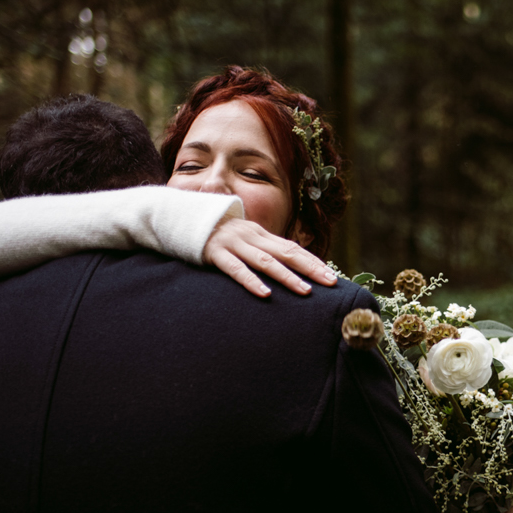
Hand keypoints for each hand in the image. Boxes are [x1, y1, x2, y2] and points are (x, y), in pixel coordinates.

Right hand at [203, 218, 336, 296]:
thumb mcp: (242, 239)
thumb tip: (285, 267)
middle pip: (286, 253)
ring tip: (304, 291)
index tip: (331, 277)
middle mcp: (251, 236)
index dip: (313, 262)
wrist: (180, 217)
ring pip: (265, 261)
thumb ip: (261, 250)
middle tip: (330, 283)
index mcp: (260, 234)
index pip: (292, 248)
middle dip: (310, 268)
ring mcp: (233, 244)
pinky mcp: (215, 253)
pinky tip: (265, 294)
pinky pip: (236, 269)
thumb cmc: (216, 235)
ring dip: (287, 276)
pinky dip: (252, 281)